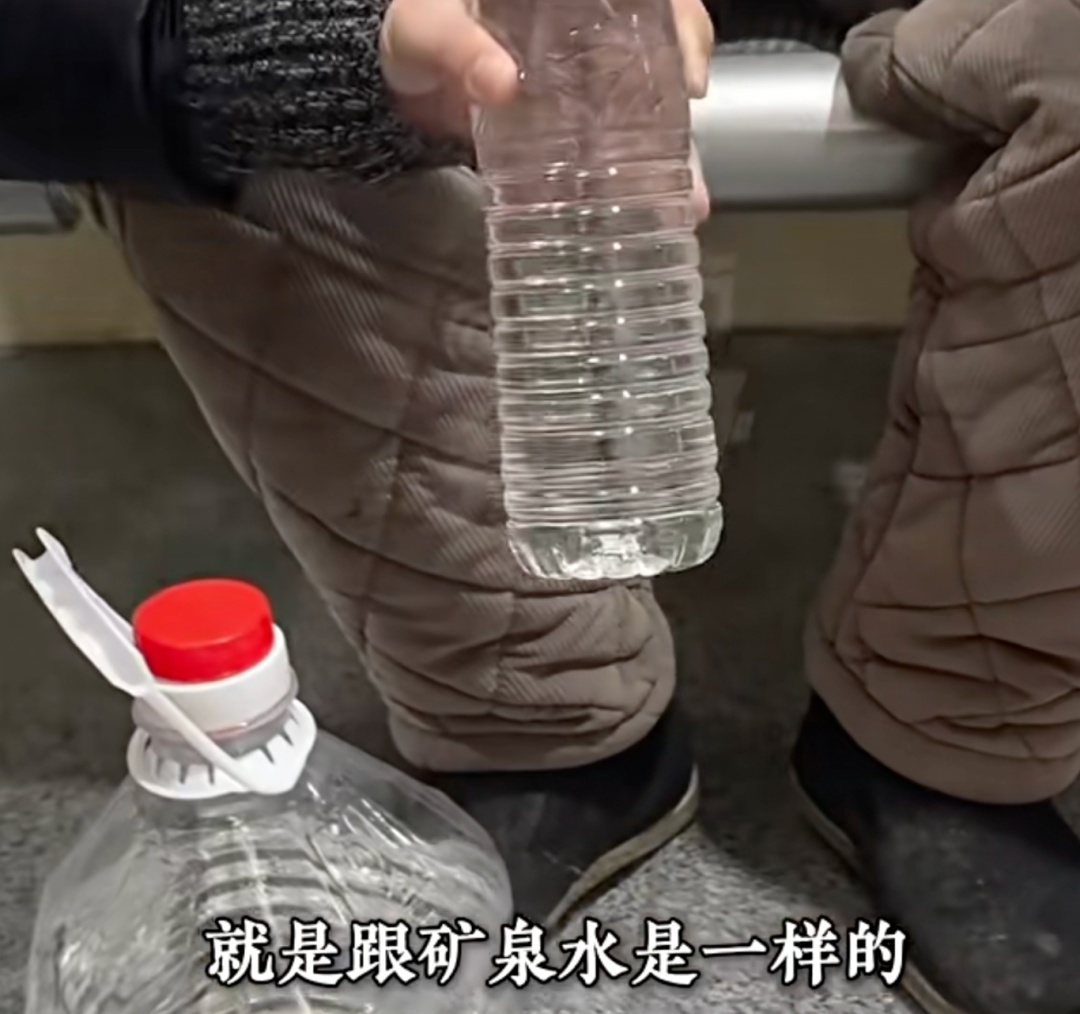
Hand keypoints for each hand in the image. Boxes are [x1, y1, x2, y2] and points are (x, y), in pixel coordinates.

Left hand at [380, 0, 713, 221]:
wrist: (394, 78)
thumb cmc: (416, 29)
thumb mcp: (428, 28)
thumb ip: (458, 48)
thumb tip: (500, 82)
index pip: (655, 0)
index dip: (685, 28)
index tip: (689, 78)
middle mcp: (596, 31)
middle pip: (666, 56)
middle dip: (683, 110)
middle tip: (689, 158)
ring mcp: (589, 81)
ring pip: (648, 108)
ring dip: (672, 156)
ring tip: (685, 204)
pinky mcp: (574, 127)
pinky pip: (615, 148)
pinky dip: (633, 181)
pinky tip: (657, 213)